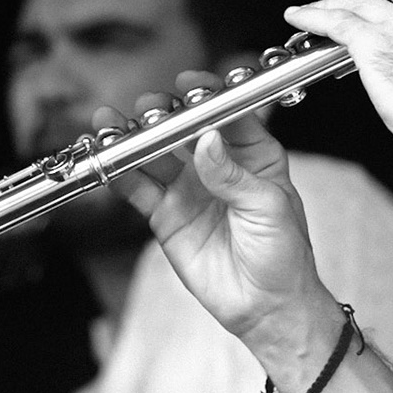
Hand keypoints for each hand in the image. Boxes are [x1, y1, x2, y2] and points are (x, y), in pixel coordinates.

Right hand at [102, 74, 336, 354]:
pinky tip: (108, 161)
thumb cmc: (283, 255)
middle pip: (185, 130)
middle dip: (164, 115)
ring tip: (112, 125)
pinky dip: (122, 175)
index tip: (189, 85)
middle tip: (149, 108)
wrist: (268, 307)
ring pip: (156, 156)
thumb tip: (206, 139)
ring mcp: (190, 190)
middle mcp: (218, 167)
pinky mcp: (168, 217)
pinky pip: (140, 190)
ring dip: (134, 140)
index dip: (208, 97)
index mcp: (254, 156)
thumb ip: (233, 174)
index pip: (228, 115)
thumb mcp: (267, 207)